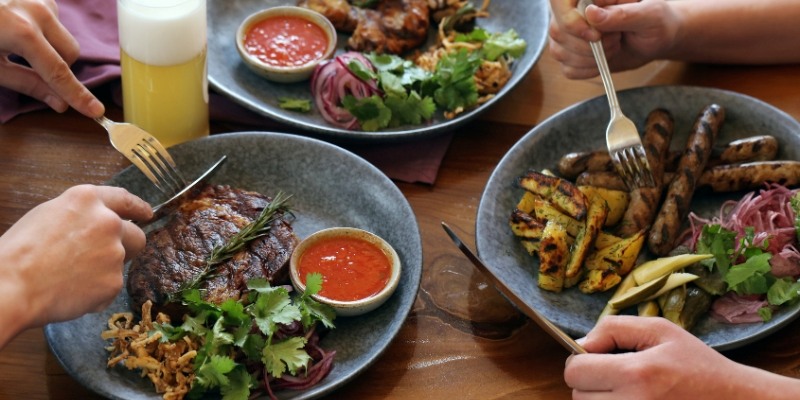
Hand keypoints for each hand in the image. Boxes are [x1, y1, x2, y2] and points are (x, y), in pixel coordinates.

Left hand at [0, 0, 104, 116]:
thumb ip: (26, 84)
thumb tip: (59, 103)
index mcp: (22, 33)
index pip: (58, 72)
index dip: (76, 95)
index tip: (95, 111)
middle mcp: (37, 11)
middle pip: (70, 52)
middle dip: (59, 67)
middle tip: (33, 72)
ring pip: (63, 35)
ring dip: (51, 48)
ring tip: (17, 45)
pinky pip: (54, 19)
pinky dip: (44, 30)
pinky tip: (18, 29)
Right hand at [0, 185, 151, 346]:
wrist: (11, 286)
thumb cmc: (19, 252)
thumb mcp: (49, 215)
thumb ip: (81, 216)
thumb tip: (96, 225)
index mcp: (87, 200)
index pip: (124, 199)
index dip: (138, 208)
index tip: (147, 214)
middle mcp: (107, 222)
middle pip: (136, 236)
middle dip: (128, 247)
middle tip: (105, 259)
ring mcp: (114, 252)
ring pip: (121, 264)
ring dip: (105, 271)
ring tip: (71, 278)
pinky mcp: (114, 281)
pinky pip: (110, 288)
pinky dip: (96, 293)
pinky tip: (70, 293)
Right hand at [548, 0, 680, 78]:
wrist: (657, 40)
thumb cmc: (657, 20)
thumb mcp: (649, 15)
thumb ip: (621, 14)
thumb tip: (591, 14)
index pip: (559, 2)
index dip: (570, 21)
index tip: (595, 35)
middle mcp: (573, 11)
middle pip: (559, 31)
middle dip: (589, 45)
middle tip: (616, 39)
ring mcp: (568, 32)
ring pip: (559, 51)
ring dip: (590, 59)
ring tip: (613, 47)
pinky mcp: (571, 53)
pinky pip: (567, 68)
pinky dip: (588, 70)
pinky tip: (604, 61)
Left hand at [564, 315, 799, 398]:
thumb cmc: (696, 364)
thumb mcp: (660, 330)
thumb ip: (613, 328)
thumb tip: (581, 344)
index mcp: (637, 374)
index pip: (575, 371)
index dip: (581, 360)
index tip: (600, 357)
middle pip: (577, 394)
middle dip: (590, 381)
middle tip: (620, 374)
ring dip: (601, 398)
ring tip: (632, 389)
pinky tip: (635, 399)